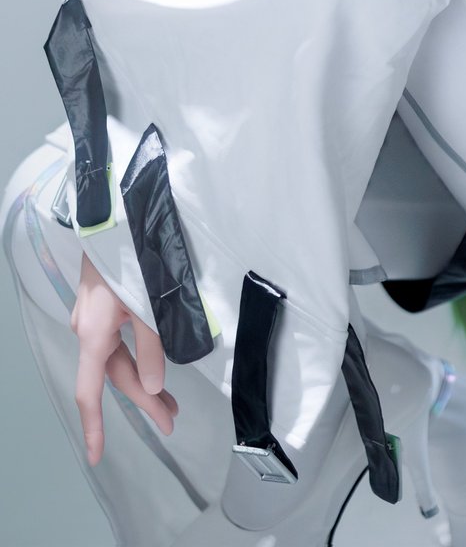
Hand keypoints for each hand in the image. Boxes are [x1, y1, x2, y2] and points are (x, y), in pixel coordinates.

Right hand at [71, 252, 177, 464]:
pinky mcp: (101, 303)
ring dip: (143, 379)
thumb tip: (153, 387)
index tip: (96, 455)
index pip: (90, 392)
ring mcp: (91, 315)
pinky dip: (136, 356)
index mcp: (93, 333)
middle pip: (114, 376)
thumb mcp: (146, 306)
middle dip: (144, 399)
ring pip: (118, 358)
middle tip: (172, 419)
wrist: (115, 216)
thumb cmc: (130, 258)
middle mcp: (87, 328)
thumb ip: (152, 349)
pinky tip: (152, 364)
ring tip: (169, 401)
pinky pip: (117, 341)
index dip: (94, 426)